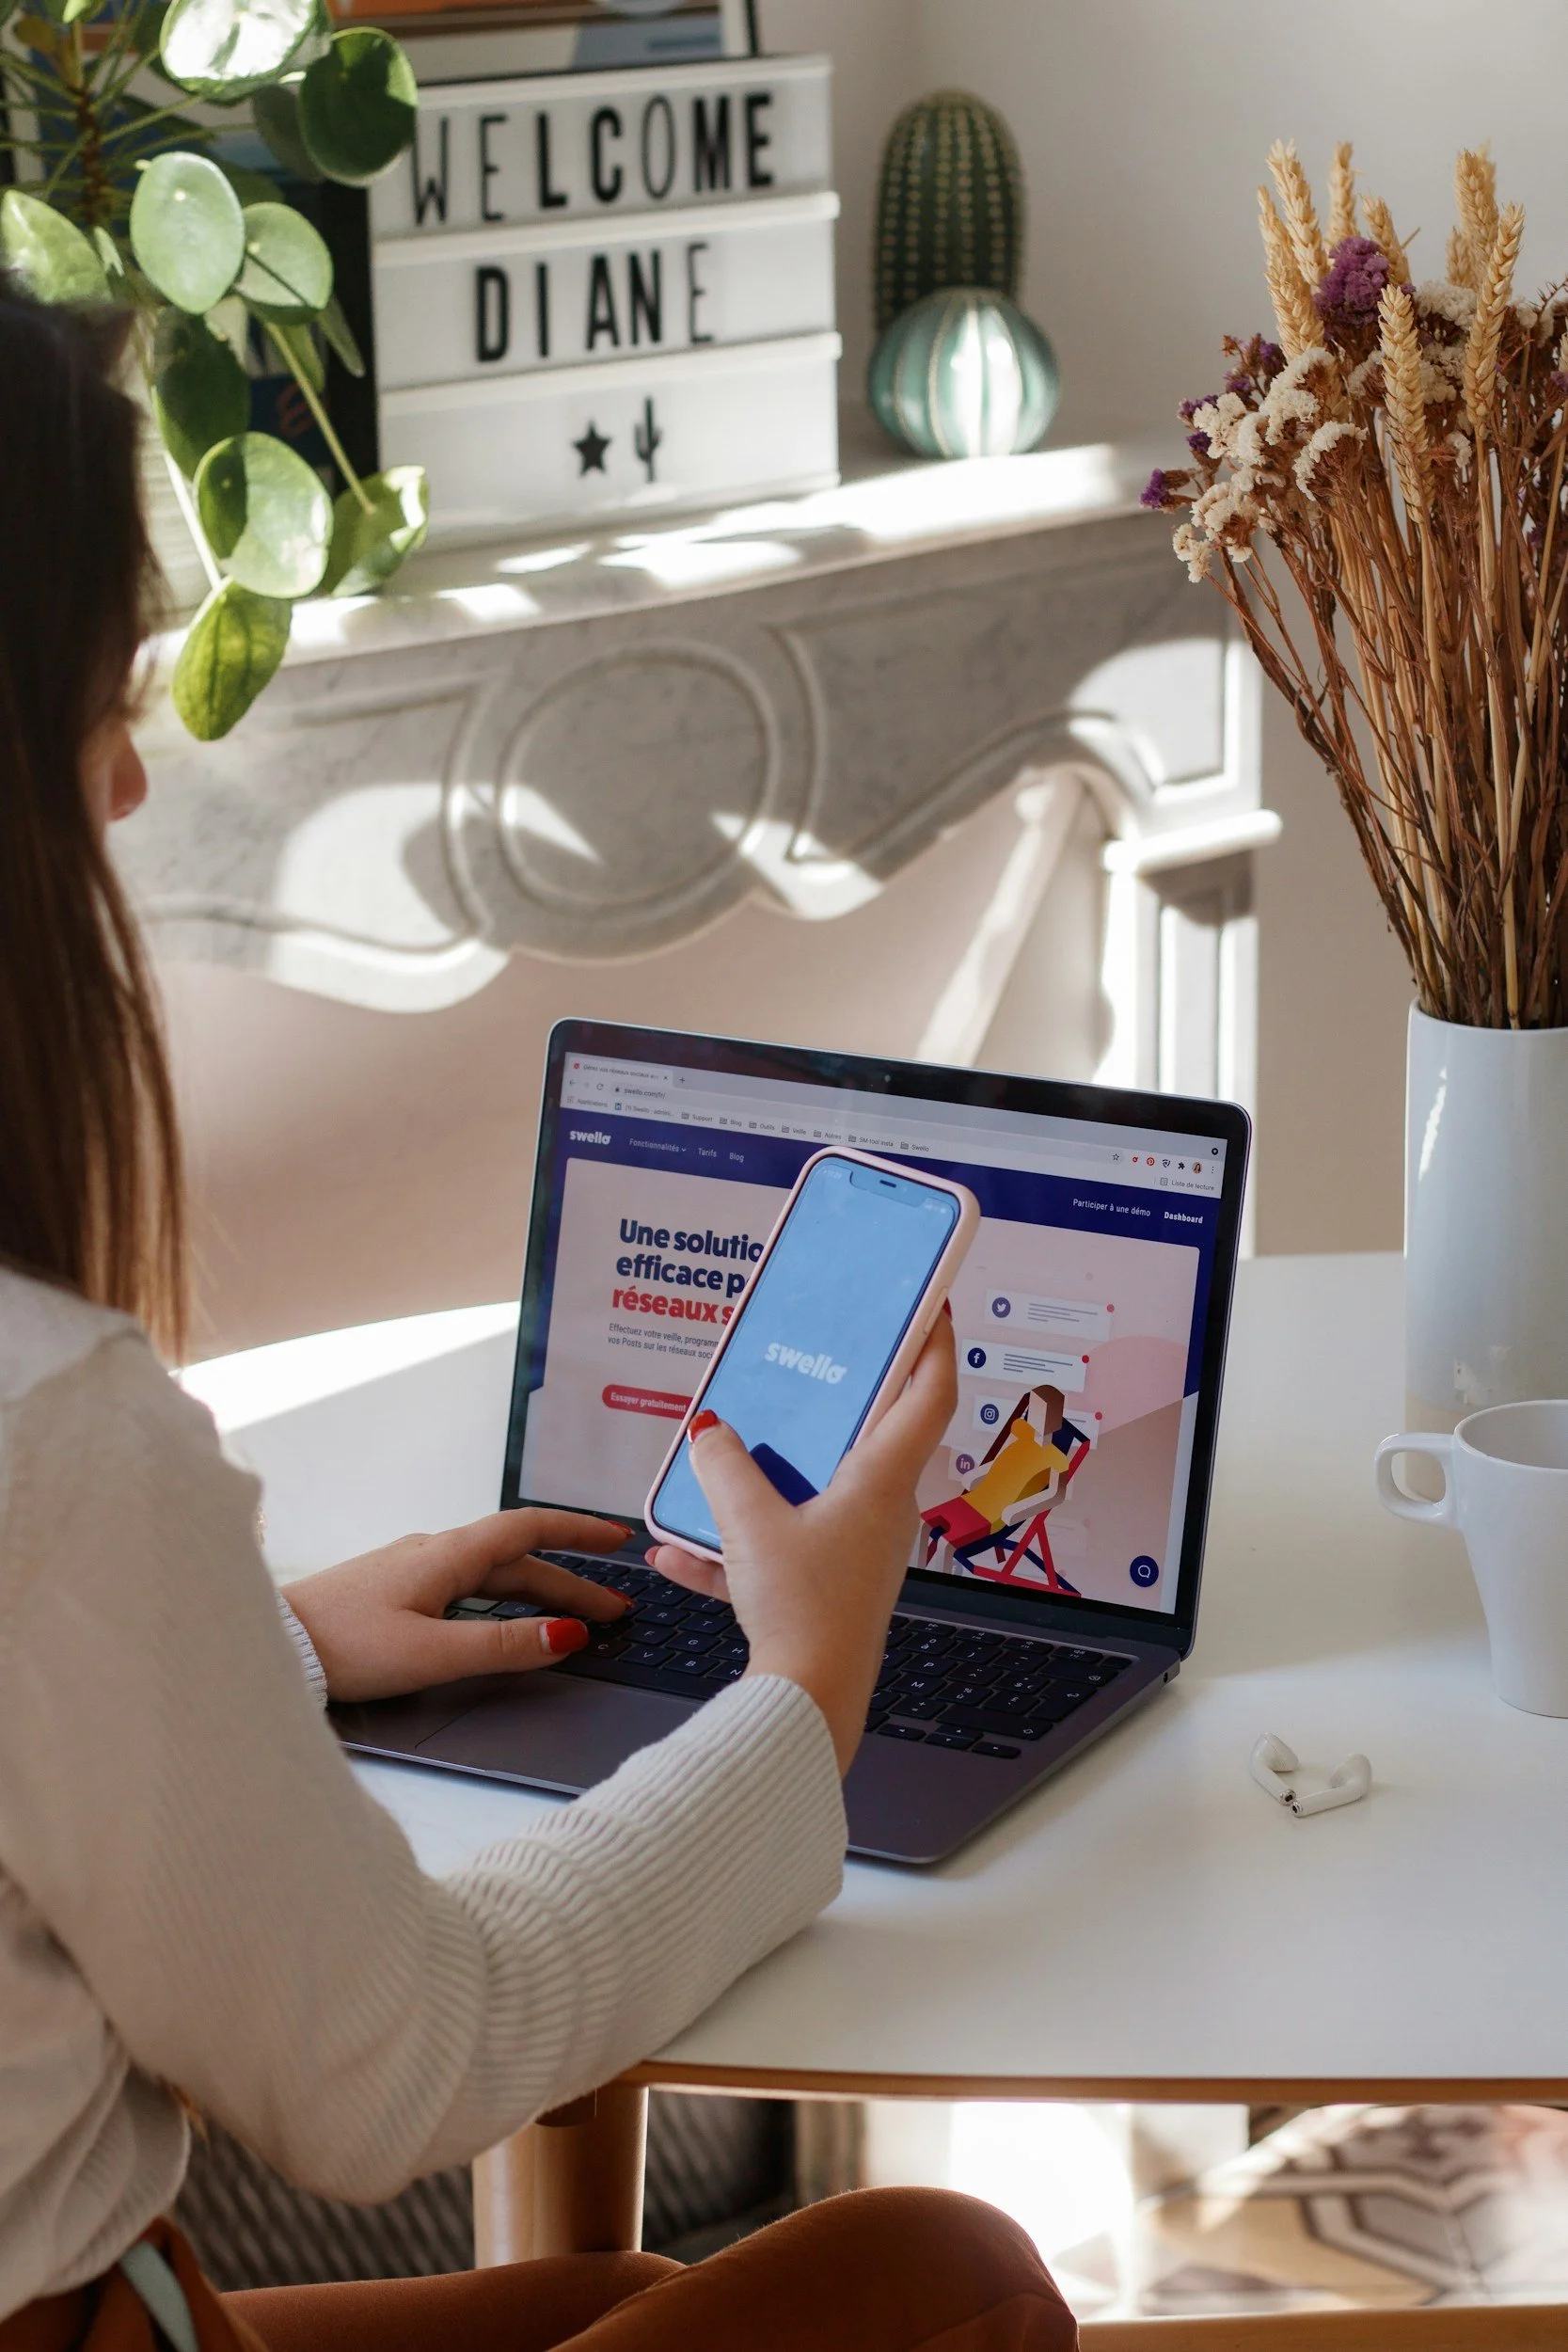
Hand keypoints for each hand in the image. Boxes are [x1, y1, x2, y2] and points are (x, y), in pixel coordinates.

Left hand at [283, 1511, 631, 1701]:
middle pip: (516, 1559)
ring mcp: (410, 1569)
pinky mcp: (392, 1591)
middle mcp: (432, 1553)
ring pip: (490, 1573)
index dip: (577, 1533)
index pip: (528, 1530)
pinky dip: (501, 1597)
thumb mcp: (432, 1653)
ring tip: (574, 1616)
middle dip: (569, 1581)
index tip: (618, 1541)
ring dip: (537, 1590)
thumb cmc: (342, 1647)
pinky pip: (465, 1585)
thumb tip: (567, 1636)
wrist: (269, 1643)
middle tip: (613, 1609)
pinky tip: (503, 1614)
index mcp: (446, 1556)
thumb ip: (502, 1645)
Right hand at [647, 1318, 957, 1772]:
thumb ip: (725, 1469)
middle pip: (869, 1436)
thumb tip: (710, 1432)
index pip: (928, 1394)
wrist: (806, 1705)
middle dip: (837, 1400)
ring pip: (814, 1493)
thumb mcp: (752, 1527)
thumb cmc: (803, 1613)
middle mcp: (881, 1510)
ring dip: (767, 1479)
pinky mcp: (829, 1586)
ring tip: (720, 1458)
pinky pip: (782, 1548)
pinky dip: (736, 1547)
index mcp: (881, 1481)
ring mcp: (857, 1550)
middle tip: (817, 1360)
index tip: (932, 1302)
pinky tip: (678, 1554)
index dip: (934, 1343)